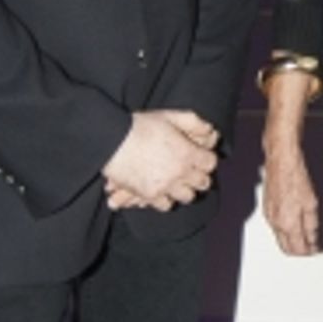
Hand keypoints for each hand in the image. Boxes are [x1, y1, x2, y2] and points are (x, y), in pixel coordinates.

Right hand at [102, 111, 218, 212]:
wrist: (112, 140)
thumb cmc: (140, 126)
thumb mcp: (169, 116)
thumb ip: (193, 122)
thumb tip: (210, 130)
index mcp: (187, 153)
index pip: (211, 163)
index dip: (206, 159)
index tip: (199, 156)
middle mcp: (180, 172)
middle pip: (203, 183)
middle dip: (199, 176)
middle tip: (191, 170)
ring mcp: (166, 186)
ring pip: (188, 197)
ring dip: (184, 189)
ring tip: (177, 182)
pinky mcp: (150, 195)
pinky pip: (166, 205)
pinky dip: (166, 199)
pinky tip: (162, 190)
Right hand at [263, 139, 319, 254]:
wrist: (281, 163)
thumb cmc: (295, 178)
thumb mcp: (312, 204)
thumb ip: (311, 225)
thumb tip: (313, 238)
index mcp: (288, 224)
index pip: (298, 250)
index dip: (309, 252)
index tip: (316, 249)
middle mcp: (276, 223)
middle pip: (286, 248)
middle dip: (299, 251)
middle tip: (310, 246)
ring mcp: (269, 216)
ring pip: (279, 238)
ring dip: (291, 240)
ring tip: (303, 235)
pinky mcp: (267, 209)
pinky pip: (274, 227)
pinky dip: (284, 230)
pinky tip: (292, 224)